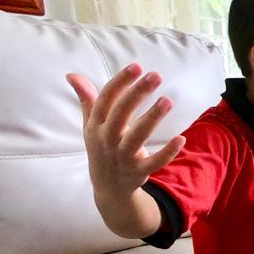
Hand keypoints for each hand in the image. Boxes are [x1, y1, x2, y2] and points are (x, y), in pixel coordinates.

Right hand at [66, 63, 184, 201]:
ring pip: (137, 136)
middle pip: (120, 113)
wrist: (107, 187)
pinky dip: (167, 152)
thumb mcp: (91, 125)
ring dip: (153, 117)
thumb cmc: (102, 148)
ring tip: (168, 100)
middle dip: (137, 93)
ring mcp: (123, 156)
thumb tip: (72, 75)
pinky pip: (154, 162)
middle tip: (155, 75)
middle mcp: (107, 139)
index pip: (106, 99)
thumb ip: (87, 99)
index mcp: (96, 125)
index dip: (120, 82)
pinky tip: (182, 138)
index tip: (137, 66)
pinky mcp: (138, 171)